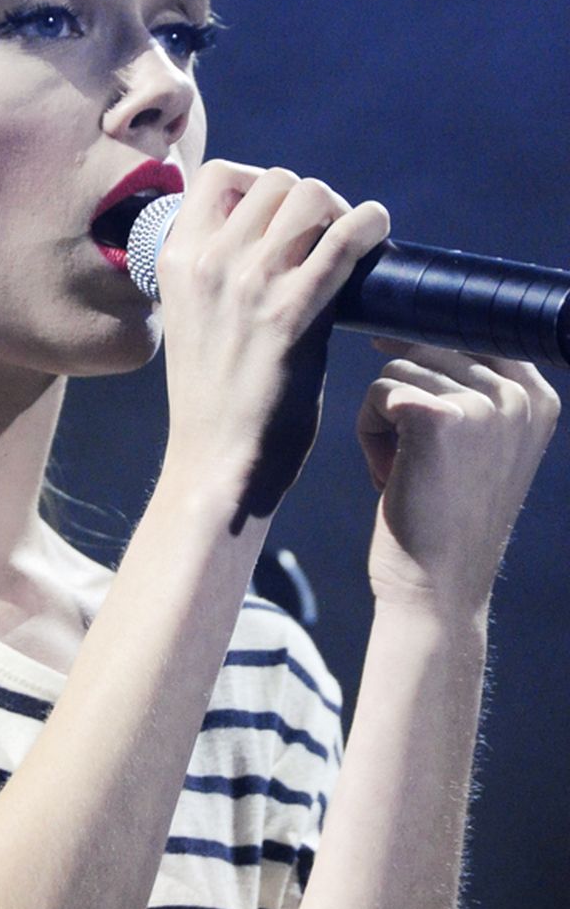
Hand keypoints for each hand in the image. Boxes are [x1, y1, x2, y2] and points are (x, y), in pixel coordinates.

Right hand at [157, 162, 389, 525]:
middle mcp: (207, 262)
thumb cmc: (212, 398)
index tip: (280, 216)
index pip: (219, 175)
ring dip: (339, 210)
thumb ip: (219, 273)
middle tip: (326, 235)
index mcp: (175, 260)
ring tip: (349, 242)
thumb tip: (274, 235)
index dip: (259, 183)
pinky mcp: (291, 313)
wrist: (216, 461)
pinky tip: (378, 235)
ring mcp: (248, 284)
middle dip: (309, 199)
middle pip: (276, 180)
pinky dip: (370, 225)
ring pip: (311, 195)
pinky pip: (343, 238)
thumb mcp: (193, 319)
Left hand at [358, 341, 560, 611]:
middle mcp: (519, 395)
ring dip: (384, 418)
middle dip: (404, 395)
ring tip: (406, 470)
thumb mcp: (478, 442)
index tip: (416, 388)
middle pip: (428, 346)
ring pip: (397, 368)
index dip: (431, 346)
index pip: (473, 331)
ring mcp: (482, 403)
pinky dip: (369, 432)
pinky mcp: (435, 416)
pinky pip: (377, 392)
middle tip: (415, 457)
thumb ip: (467, 384)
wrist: (435, 585)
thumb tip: (400, 323)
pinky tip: (390, 475)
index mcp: (538, 397)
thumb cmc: (443, 512)